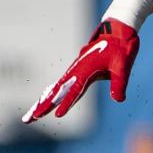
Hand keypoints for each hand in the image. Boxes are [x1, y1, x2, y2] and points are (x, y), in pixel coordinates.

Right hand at [22, 20, 139, 121]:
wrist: (117, 32)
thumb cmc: (121, 48)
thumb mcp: (123, 66)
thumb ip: (119, 83)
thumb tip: (118, 100)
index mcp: (87, 70)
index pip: (75, 90)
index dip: (67, 103)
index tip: (58, 115)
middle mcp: (77, 71)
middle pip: (57, 92)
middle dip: (43, 106)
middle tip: (29, 119)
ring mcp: (75, 71)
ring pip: (55, 90)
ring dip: (43, 102)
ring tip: (30, 117)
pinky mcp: (77, 71)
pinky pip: (60, 86)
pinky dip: (50, 95)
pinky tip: (44, 101)